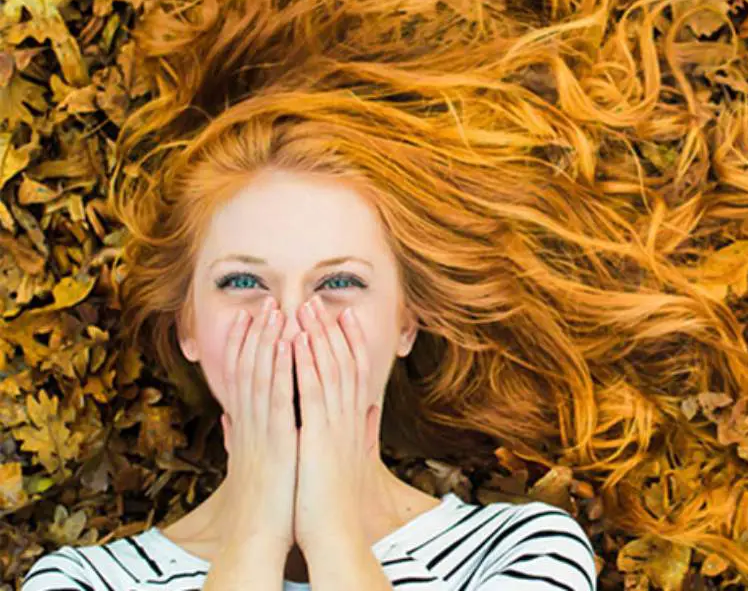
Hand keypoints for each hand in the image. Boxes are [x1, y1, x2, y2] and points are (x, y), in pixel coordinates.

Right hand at [219, 295, 298, 555]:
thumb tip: (228, 424)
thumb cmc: (261, 501)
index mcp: (246, 426)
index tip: (251, 317)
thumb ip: (237, 440)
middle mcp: (249, 422)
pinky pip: (278, 395)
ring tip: (275, 309)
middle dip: (256, 333)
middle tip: (264, 300)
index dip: (246, 345)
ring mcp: (260, 428)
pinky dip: (281, 367)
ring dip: (267, 339)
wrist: (258, 533)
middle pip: (249, 368)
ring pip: (261, 374)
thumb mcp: (247, 463)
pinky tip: (288, 343)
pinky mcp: (276, 438)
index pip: (243, 377)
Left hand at [292, 294, 379, 549]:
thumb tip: (370, 413)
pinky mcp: (318, 433)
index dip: (351, 341)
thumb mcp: (351, 458)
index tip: (344, 315)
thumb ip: (361, 432)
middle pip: (344, 362)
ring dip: (316, 335)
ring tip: (305, 307)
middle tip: (320, 299)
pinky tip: (294, 340)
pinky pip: (310, 389)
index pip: (356, 372)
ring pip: (329, 368)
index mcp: (354, 422)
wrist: (335, 531)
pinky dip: (304, 362)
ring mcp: (336, 423)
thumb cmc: (336, 500)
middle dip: (332, 328)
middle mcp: (350, 417)